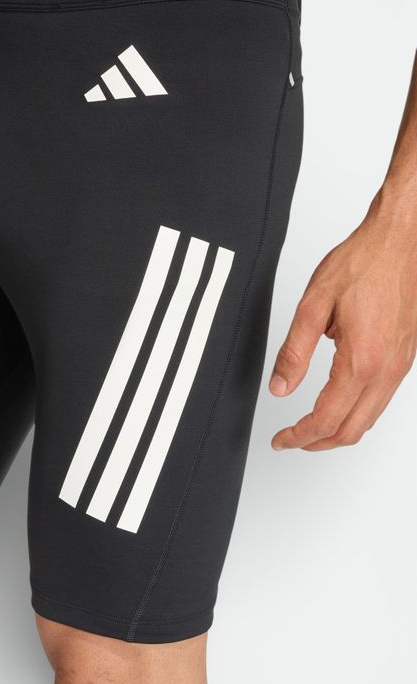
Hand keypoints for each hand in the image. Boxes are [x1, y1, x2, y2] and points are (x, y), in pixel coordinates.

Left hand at [269, 192, 416, 450]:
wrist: (403, 240)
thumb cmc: (364, 263)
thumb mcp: (313, 305)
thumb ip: (294, 352)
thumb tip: (280, 387)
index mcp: (361, 360)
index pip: (327, 418)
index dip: (299, 436)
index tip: (281, 440)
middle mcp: (386, 369)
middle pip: (351, 430)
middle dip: (317, 443)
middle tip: (290, 440)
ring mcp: (400, 365)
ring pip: (369, 419)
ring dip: (337, 431)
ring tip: (308, 430)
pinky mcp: (404, 357)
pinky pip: (381, 400)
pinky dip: (355, 414)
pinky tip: (337, 405)